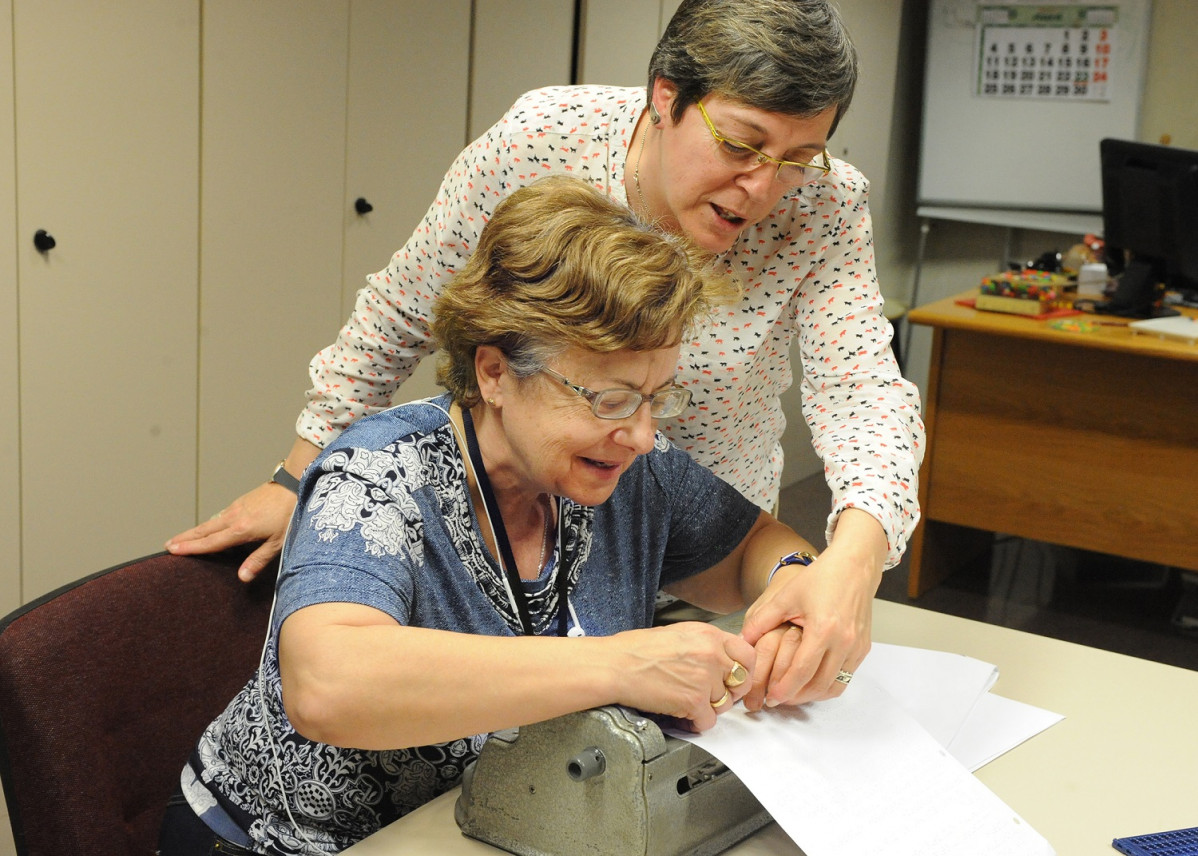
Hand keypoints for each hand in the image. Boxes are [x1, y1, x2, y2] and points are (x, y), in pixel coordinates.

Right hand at [165, 481, 296, 581]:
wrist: (294, 484)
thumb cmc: (289, 513)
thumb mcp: (278, 542)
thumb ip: (258, 560)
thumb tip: (242, 577)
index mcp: (240, 529)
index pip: (210, 542)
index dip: (191, 548)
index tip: (173, 551)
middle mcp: (233, 517)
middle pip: (203, 530)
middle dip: (184, 538)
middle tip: (167, 545)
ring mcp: (236, 507)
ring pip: (210, 521)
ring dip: (194, 531)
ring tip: (181, 538)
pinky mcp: (241, 502)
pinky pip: (219, 515)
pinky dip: (208, 523)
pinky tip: (208, 527)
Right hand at [605, 622, 755, 731]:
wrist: (616, 665)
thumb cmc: (636, 650)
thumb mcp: (678, 634)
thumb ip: (705, 645)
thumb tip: (721, 659)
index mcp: (708, 635)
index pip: (748, 654)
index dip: (743, 670)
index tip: (735, 678)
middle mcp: (712, 654)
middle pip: (741, 681)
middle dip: (729, 692)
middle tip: (712, 695)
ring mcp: (705, 678)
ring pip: (725, 704)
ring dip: (708, 707)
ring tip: (688, 702)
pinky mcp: (694, 700)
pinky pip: (708, 721)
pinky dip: (695, 722)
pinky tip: (681, 714)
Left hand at [739, 545, 877, 708]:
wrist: (853, 567)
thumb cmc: (820, 579)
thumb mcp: (786, 597)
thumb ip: (762, 620)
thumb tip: (741, 641)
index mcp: (824, 629)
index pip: (802, 670)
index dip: (784, 688)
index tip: (770, 697)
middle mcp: (844, 642)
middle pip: (819, 684)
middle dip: (796, 696)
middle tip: (777, 699)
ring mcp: (857, 647)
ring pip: (835, 686)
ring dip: (813, 694)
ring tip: (792, 693)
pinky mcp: (863, 648)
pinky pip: (845, 677)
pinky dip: (828, 685)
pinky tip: (811, 681)